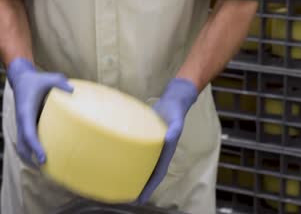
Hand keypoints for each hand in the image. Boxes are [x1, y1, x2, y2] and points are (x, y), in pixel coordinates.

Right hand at [7, 58, 72, 167]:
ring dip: (31, 159)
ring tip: (46, 170)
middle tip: (45, 170)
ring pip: (22, 147)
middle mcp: (22, 121)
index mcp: (26, 112)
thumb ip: (60, 82)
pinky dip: (33, 151)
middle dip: (31, 160)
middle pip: (22, 147)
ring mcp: (22, 125)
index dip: (35, 148)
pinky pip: (26, 142)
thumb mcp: (49, 78)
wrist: (22, 79)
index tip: (43, 159)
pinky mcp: (25, 125)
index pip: (28, 134)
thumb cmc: (37, 80)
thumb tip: (73, 90)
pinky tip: (46, 157)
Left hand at [136, 78, 197, 203]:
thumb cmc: (175, 111)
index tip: (140, 199)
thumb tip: (169, 138)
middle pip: (149, 173)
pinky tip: (124, 162)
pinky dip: (133, 160)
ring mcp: (153, 146)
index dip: (149, 188)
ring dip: (137, 174)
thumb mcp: (176, 120)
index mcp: (166, 151)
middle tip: (128, 196)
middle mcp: (159, 151)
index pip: (157, 174)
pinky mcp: (146, 138)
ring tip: (124, 183)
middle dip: (140, 185)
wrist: (173, 100)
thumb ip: (174, 130)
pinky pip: (139, 153)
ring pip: (144, 164)